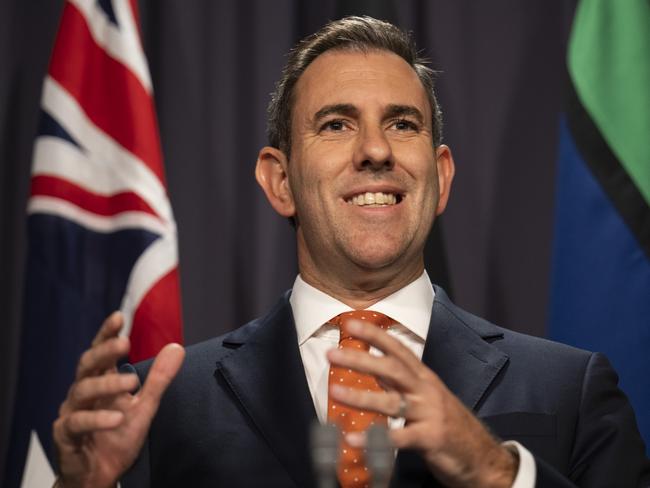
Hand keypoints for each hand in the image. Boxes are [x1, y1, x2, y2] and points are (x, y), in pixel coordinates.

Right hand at [53, 312, 184, 487]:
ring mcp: (72, 412)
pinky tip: (117, 418)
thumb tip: (177, 347)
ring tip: (132, 383)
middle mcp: (83, 392)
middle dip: (104, 351)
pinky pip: (78, 422)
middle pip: (88, 364)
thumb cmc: (118, 438)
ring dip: (108, 384)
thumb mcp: (145, 407)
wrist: (99, 476)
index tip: (118, 316)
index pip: (101, 352)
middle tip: (124, 342)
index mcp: (101, 382)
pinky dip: (98, 419)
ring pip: (83, 389)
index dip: (107, 334)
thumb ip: (158, 379)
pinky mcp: (66, 435)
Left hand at [326, 320, 516, 487]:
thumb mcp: (425, 397)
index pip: (398, 349)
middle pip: (392, 368)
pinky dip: (373, 438)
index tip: (350, 322)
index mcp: (424, 377)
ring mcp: (429, 413)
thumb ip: (398, 384)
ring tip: (334, 391)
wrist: (483, 456)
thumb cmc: (448, 424)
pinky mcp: (430, 438)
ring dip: (360, 396)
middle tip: (332, 353)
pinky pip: (397, 437)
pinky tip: (352, 439)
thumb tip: (370, 367)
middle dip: (361, 358)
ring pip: (391, 401)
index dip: (374, 334)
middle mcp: (426, 390)